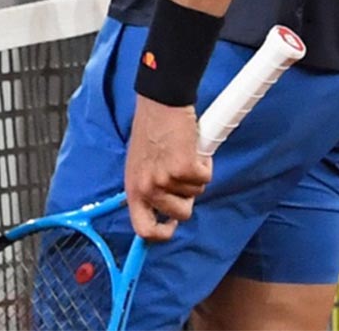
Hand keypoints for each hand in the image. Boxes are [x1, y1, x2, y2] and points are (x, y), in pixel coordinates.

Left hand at [124, 96, 211, 240]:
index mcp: (133, 188)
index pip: (143, 229)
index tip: (172, 225)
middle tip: (182, 172)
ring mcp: (166, 180)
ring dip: (194, 175)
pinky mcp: (184, 169)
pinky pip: (205, 177)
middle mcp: (147, 188)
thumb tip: (164, 211)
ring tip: (182, 152)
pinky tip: (191, 146)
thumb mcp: (141, 164)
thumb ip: (150, 186)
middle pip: (181, 214)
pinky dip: (204, 163)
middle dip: (188, 196)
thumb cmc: (152, 128)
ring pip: (196, 193)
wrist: (161, 102)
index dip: (161, 235)